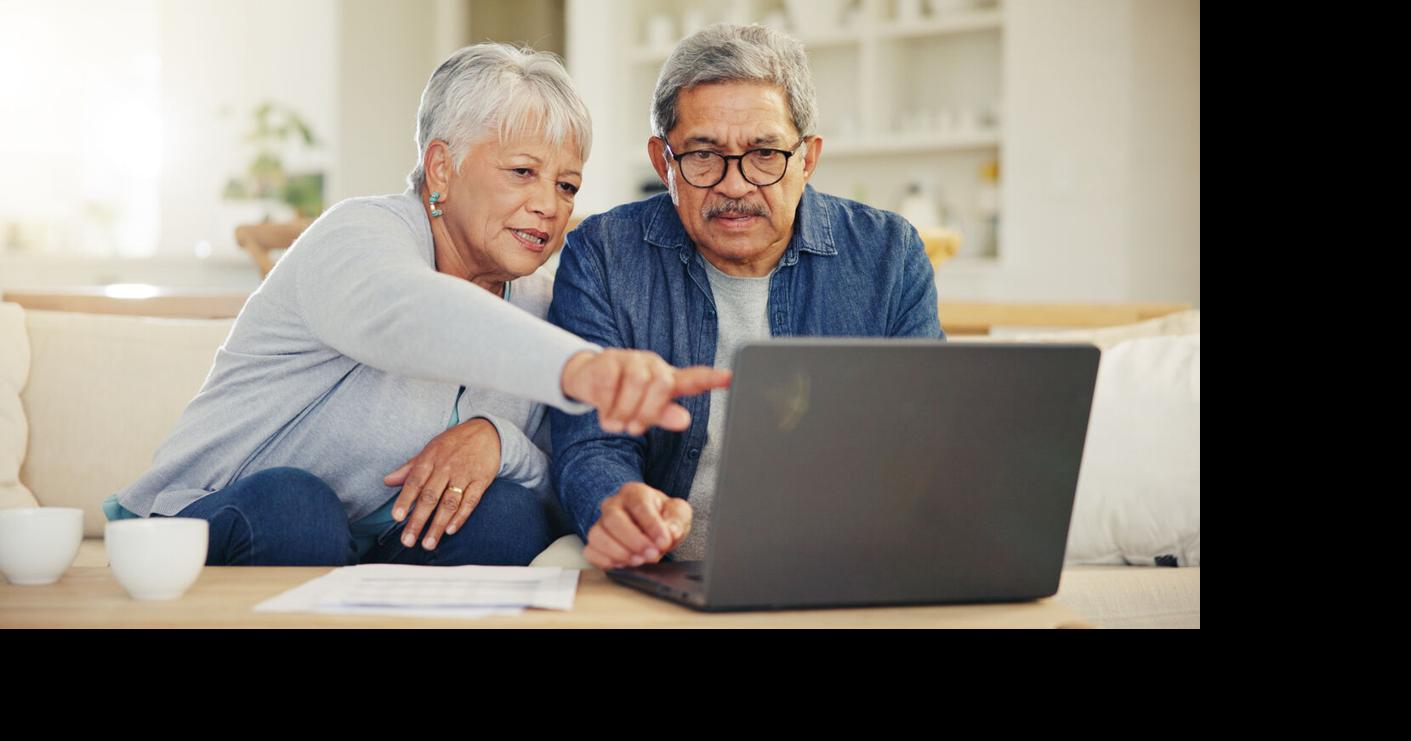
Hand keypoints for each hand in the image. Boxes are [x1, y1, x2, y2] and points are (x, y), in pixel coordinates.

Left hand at [383, 418, 500, 549]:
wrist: (486, 432)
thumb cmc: (454, 443)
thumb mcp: (430, 450)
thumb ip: (409, 468)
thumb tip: (387, 481)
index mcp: (430, 459)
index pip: (414, 482)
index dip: (404, 500)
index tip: (396, 517)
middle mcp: (446, 468)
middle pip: (430, 497)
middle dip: (418, 521)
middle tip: (408, 540)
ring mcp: (464, 475)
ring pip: (449, 503)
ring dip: (438, 525)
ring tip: (428, 543)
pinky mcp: (481, 481)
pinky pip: (471, 501)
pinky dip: (461, 517)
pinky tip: (451, 530)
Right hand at [561, 349, 731, 435]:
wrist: (587, 379)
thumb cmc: (624, 397)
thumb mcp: (645, 411)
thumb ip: (664, 415)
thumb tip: (684, 419)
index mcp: (668, 379)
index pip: (694, 378)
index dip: (712, 378)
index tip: (730, 378)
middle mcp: (653, 365)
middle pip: (662, 384)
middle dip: (647, 412)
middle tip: (633, 429)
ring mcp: (631, 359)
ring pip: (637, 383)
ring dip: (625, 411)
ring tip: (616, 423)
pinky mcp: (608, 360)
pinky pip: (612, 384)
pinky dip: (608, 406)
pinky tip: (605, 413)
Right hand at [582, 482, 691, 569]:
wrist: (652, 528)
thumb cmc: (663, 518)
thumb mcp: (678, 514)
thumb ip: (677, 520)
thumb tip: (670, 532)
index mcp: (634, 492)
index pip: (639, 504)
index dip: (652, 525)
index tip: (664, 542)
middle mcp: (613, 505)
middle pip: (613, 519)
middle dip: (634, 540)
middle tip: (652, 555)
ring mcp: (601, 524)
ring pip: (597, 535)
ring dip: (618, 552)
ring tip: (639, 561)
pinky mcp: (595, 543)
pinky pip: (590, 551)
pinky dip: (605, 561)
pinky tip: (623, 565)